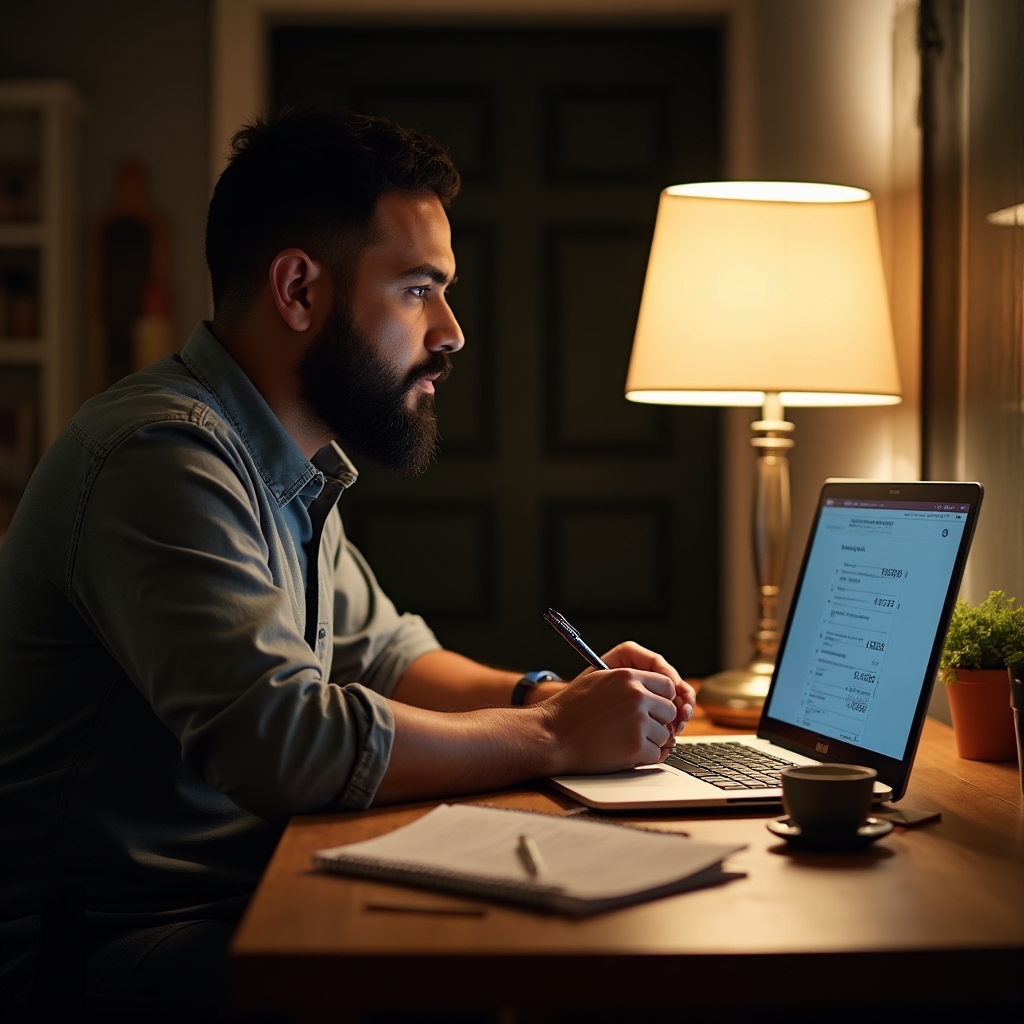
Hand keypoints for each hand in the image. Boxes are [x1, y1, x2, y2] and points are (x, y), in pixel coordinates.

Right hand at [538, 642, 688, 773]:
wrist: (552, 735)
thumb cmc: (571, 710)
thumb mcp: (600, 681)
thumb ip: (630, 683)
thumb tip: (657, 694)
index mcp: (627, 676)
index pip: (667, 686)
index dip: (662, 699)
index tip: (654, 708)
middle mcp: (636, 696)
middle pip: (669, 711)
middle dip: (657, 721)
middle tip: (635, 727)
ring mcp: (637, 722)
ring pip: (664, 735)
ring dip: (650, 740)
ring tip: (623, 738)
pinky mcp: (635, 747)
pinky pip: (656, 754)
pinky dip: (644, 757)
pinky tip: (623, 751)